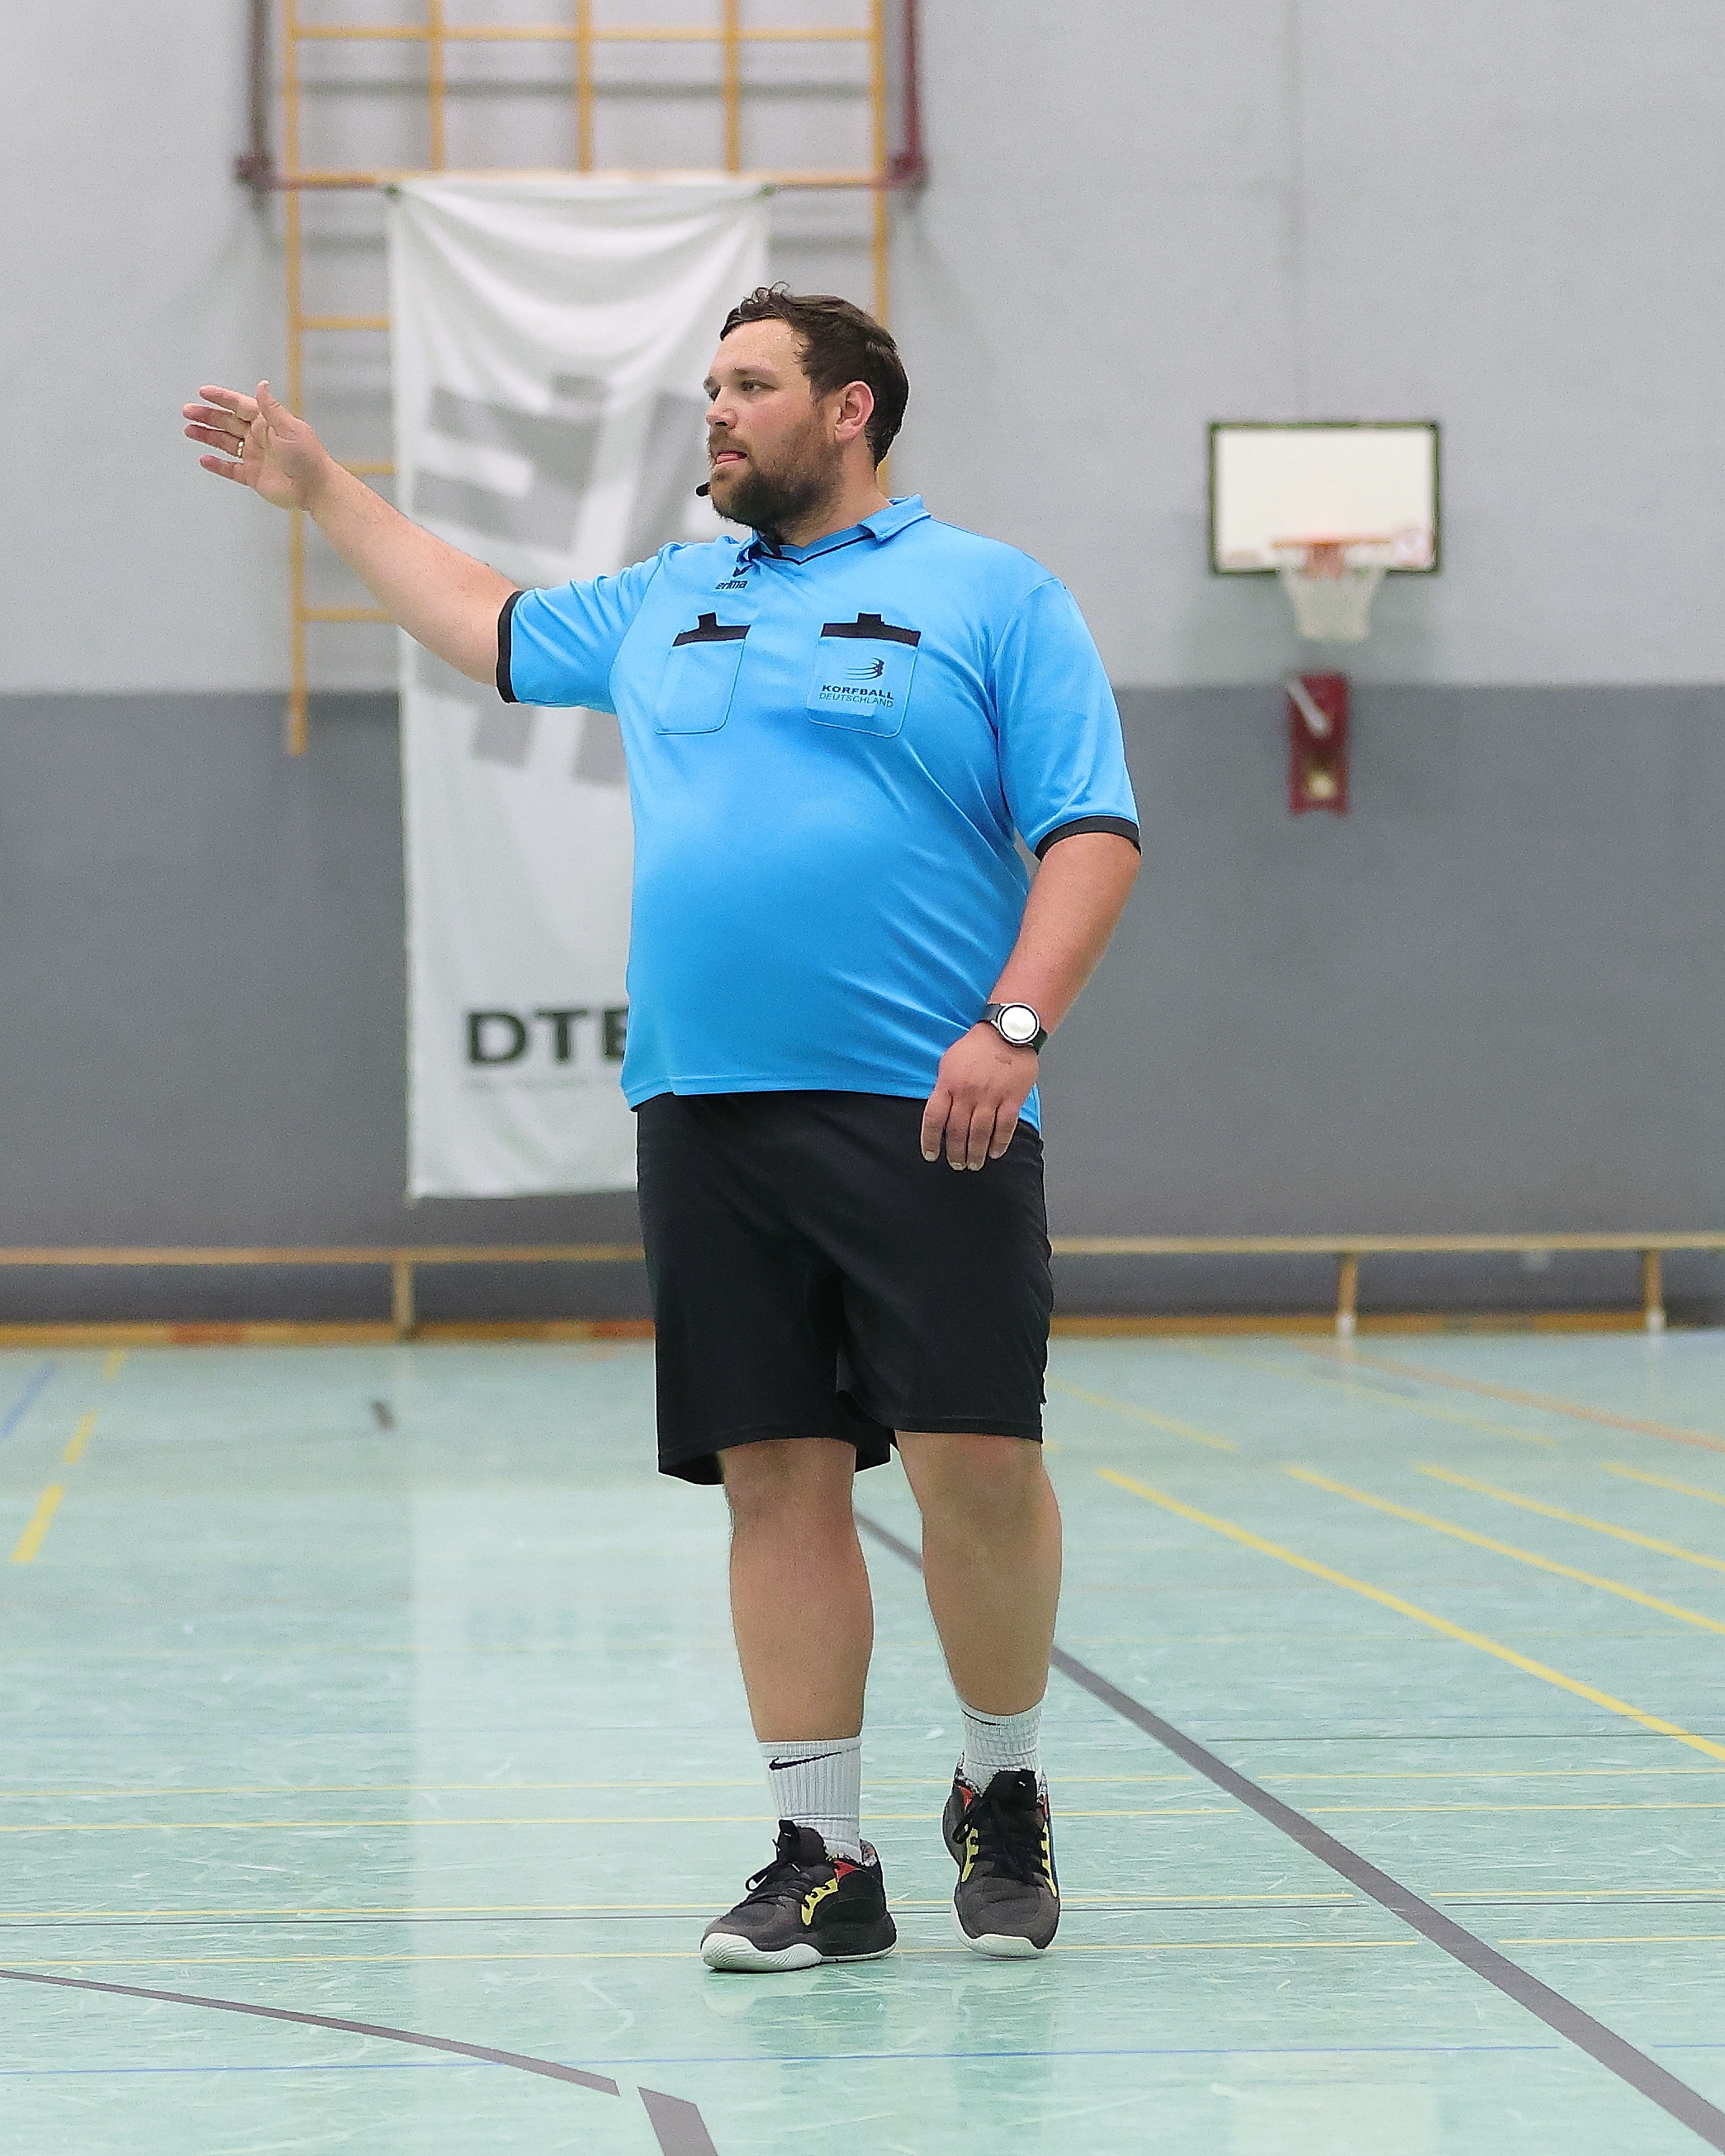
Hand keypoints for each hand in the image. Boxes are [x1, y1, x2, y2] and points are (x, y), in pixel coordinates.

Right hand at [182, 381, 333, 511]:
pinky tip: (204, 459)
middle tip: (188, 411)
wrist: (315, 488)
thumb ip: (271, 408)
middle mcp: (258, 437)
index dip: (222, 398)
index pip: (240, 406)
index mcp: (267, 423)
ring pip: (225, 443)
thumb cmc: (306, 456)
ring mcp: (254, 457)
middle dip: (208, 416)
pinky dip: (217, 465)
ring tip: (189, 430)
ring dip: (207, 436)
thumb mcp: (288, 428)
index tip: (203, 392)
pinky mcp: (253, 476)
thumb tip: (262, 384)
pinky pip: (230, 469)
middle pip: (228, 423)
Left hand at [920, 1024, 1038, 1170]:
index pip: (934, 1119)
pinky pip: (1004, 1127)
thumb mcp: (949, 1061)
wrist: (1008, 1031)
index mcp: (948, 1083)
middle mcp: (967, 1093)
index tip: (931, 1155)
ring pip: (979, 1134)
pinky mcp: (1012, 1099)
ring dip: (975, 1153)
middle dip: (955, 1152)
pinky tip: (995, 1152)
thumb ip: (943, 1087)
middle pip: (957, 1131)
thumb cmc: (977, 1045)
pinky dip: (999, 1143)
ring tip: (973, 1164)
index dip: (930, 1140)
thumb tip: (939, 1111)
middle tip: (956, 1164)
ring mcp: (991, 1097)